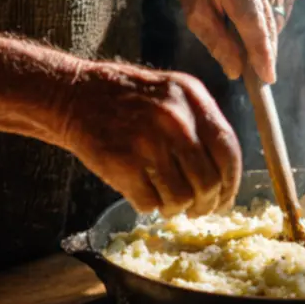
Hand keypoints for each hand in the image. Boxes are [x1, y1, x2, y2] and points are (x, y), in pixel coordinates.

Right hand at [61, 60, 241, 215]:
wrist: (73, 95)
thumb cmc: (126, 98)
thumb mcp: (171, 93)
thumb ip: (200, 123)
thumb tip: (226, 175)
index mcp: (191, 97)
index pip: (228, 150)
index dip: (231, 182)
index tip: (226, 198)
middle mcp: (174, 119)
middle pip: (208, 180)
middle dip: (207, 204)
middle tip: (199, 210)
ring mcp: (148, 142)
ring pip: (181, 197)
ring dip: (178, 208)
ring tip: (169, 203)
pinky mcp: (122, 164)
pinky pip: (150, 203)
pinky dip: (150, 207)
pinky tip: (145, 194)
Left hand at [174, 0, 296, 83]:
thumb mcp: (195, 15)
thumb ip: (216, 42)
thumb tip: (236, 71)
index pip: (253, 22)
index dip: (261, 52)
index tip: (268, 76)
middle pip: (267, 26)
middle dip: (263, 54)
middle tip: (257, 79)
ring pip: (276, 23)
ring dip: (263, 38)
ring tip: (243, 34)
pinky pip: (281, 13)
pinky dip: (269, 24)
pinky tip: (252, 16)